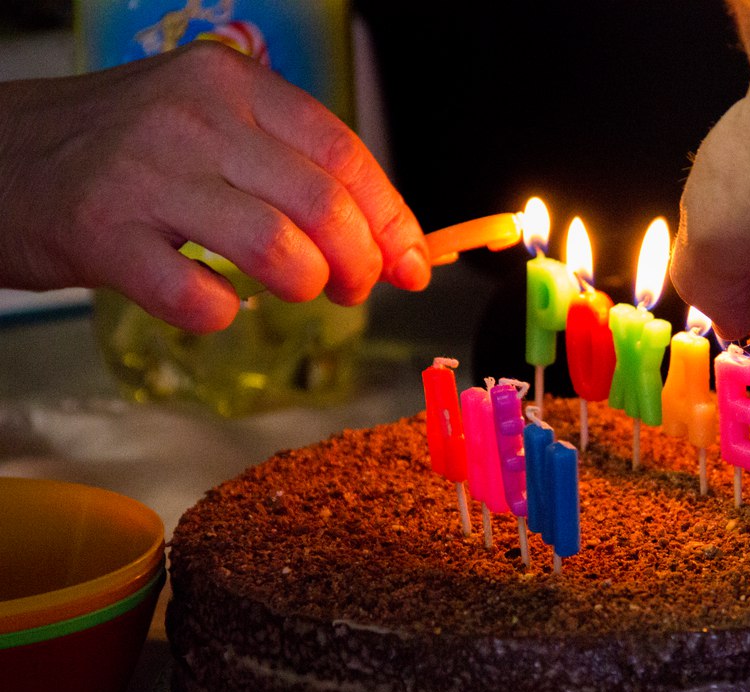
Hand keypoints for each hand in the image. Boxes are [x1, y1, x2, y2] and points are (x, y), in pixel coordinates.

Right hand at [0, 41, 429, 332]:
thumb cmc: (121, 151)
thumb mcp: (208, 125)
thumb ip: (290, 168)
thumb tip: (386, 239)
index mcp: (231, 84)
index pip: (345, 154)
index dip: (391, 219)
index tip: (412, 264)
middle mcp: (193, 119)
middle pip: (323, 205)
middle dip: (358, 263)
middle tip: (351, 288)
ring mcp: (145, 176)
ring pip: (276, 248)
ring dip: (303, 286)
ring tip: (292, 291)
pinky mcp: (102, 234)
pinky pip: (195, 296)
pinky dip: (220, 315)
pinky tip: (213, 305)